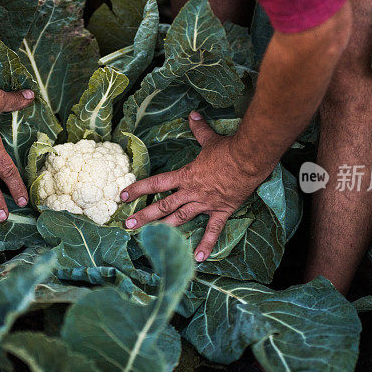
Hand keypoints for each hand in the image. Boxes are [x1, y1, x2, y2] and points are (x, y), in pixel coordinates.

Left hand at [120, 111, 270, 260]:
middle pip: (163, 205)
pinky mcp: (221, 210)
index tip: (122, 196)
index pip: (157, 183)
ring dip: (164, 229)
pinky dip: (206, 244)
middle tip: (127, 225)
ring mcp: (205, 203)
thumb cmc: (229, 149)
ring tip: (149, 241)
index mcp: (186, 175)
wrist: (249, 159)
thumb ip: (199, 128)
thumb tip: (192, 114)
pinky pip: (212, 230)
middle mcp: (192, 192)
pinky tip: (198, 258)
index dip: (138, 189)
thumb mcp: (210, 139)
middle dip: (144, 216)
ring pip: (180, 219)